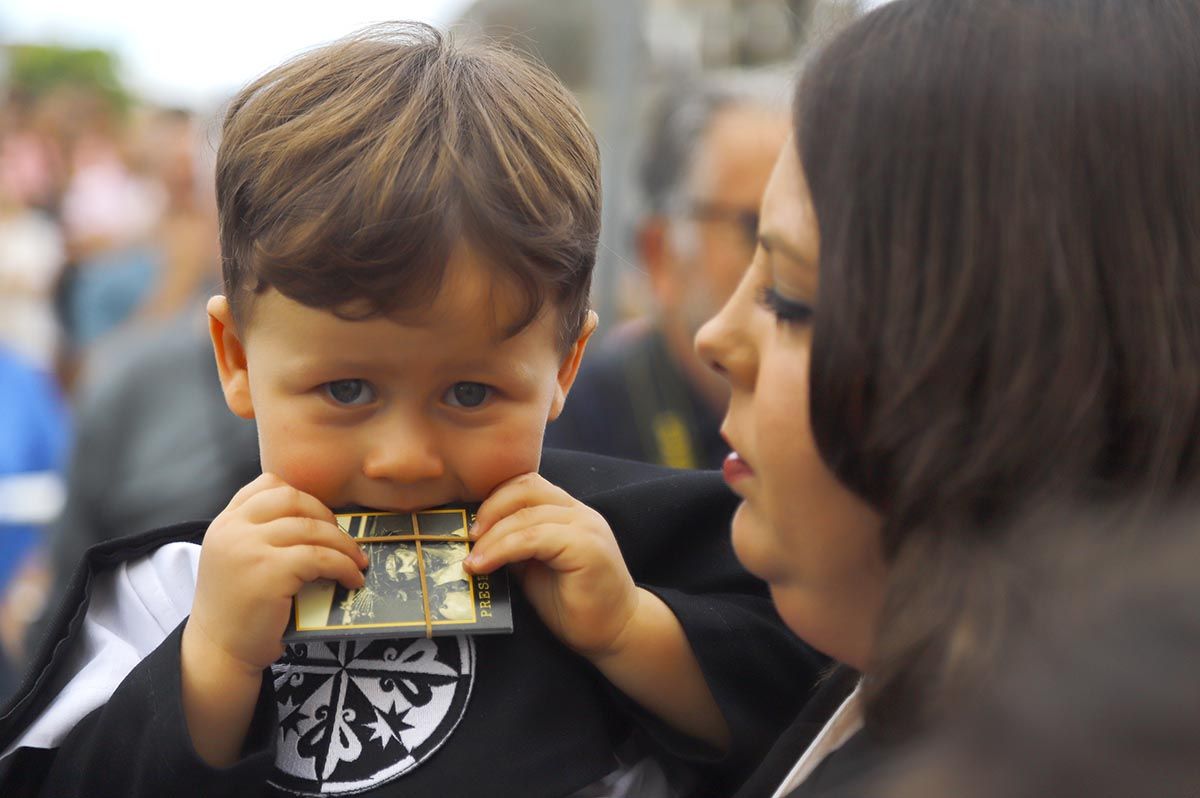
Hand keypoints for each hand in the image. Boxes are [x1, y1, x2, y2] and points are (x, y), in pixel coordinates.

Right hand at [186, 473, 367, 673]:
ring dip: (344, 545)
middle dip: (326, 516)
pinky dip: (343, 567)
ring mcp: (249, 547)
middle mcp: (233, 529)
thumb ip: (258, 533)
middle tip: (343, 540)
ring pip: (312, 529)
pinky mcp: (270, 571)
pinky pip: (320, 558)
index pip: (267, 484)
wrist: (217, 652)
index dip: (301, 497)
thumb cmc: (235, 610)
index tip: (319, 518)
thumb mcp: (235, 558)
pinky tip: (350, 580)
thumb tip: (316, 521)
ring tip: (356, 563)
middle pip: (293, 499)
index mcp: (225, 522)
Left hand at [465, 473, 639, 658]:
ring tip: (472, 561)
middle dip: (489, 511)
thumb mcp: (535, 567)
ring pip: (525, 516)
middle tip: (467, 539)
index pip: (526, 485)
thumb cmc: (575, 604)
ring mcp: (585, 527)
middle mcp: (579, 512)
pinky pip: (533, 538)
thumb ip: (515, 547)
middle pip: (525, 488)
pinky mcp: (585, 547)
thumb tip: (475, 541)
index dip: (494, 500)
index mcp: (569, 512)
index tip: (471, 527)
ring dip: (491, 538)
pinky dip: (502, 549)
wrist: (616, 633)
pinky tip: (484, 566)